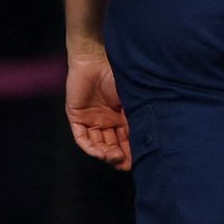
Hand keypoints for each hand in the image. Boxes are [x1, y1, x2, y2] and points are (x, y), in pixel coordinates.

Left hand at [65, 50, 130, 169]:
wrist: (96, 59)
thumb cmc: (118, 76)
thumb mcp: (131, 102)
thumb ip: (135, 120)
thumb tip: (147, 142)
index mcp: (121, 117)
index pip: (127, 140)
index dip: (132, 152)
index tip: (138, 162)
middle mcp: (106, 121)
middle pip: (112, 144)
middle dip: (118, 156)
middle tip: (125, 164)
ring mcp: (91, 120)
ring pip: (98, 143)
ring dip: (105, 153)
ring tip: (113, 157)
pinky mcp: (76, 117)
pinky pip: (82, 137)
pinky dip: (90, 147)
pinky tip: (99, 152)